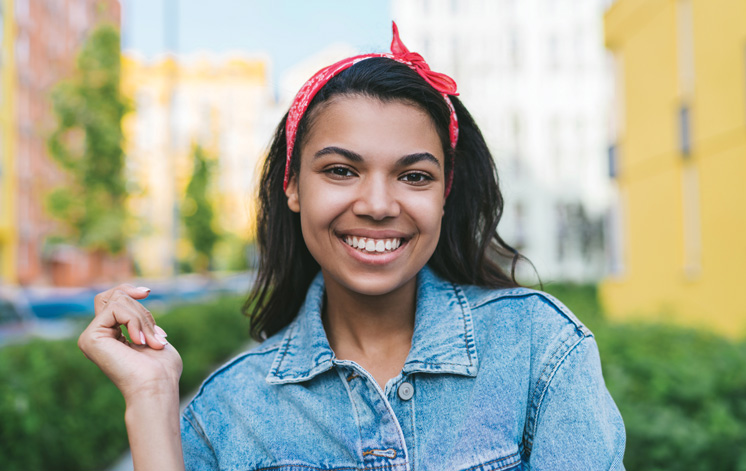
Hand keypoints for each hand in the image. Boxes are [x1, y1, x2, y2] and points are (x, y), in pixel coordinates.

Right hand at [78, 284, 182, 403]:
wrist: (157, 386)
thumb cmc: (162, 369)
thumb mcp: (153, 334)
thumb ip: (142, 318)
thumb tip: (141, 293)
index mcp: (110, 335)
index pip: (111, 299)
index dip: (127, 290)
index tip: (147, 293)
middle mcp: (96, 335)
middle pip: (116, 296)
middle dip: (142, 311)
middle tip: (157, 336)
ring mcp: (90, 336)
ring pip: (117, 300)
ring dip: (143, 319)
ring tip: (152, 342)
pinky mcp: (89, 338)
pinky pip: (114, 308)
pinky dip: (134, 321)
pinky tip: (139, 342)